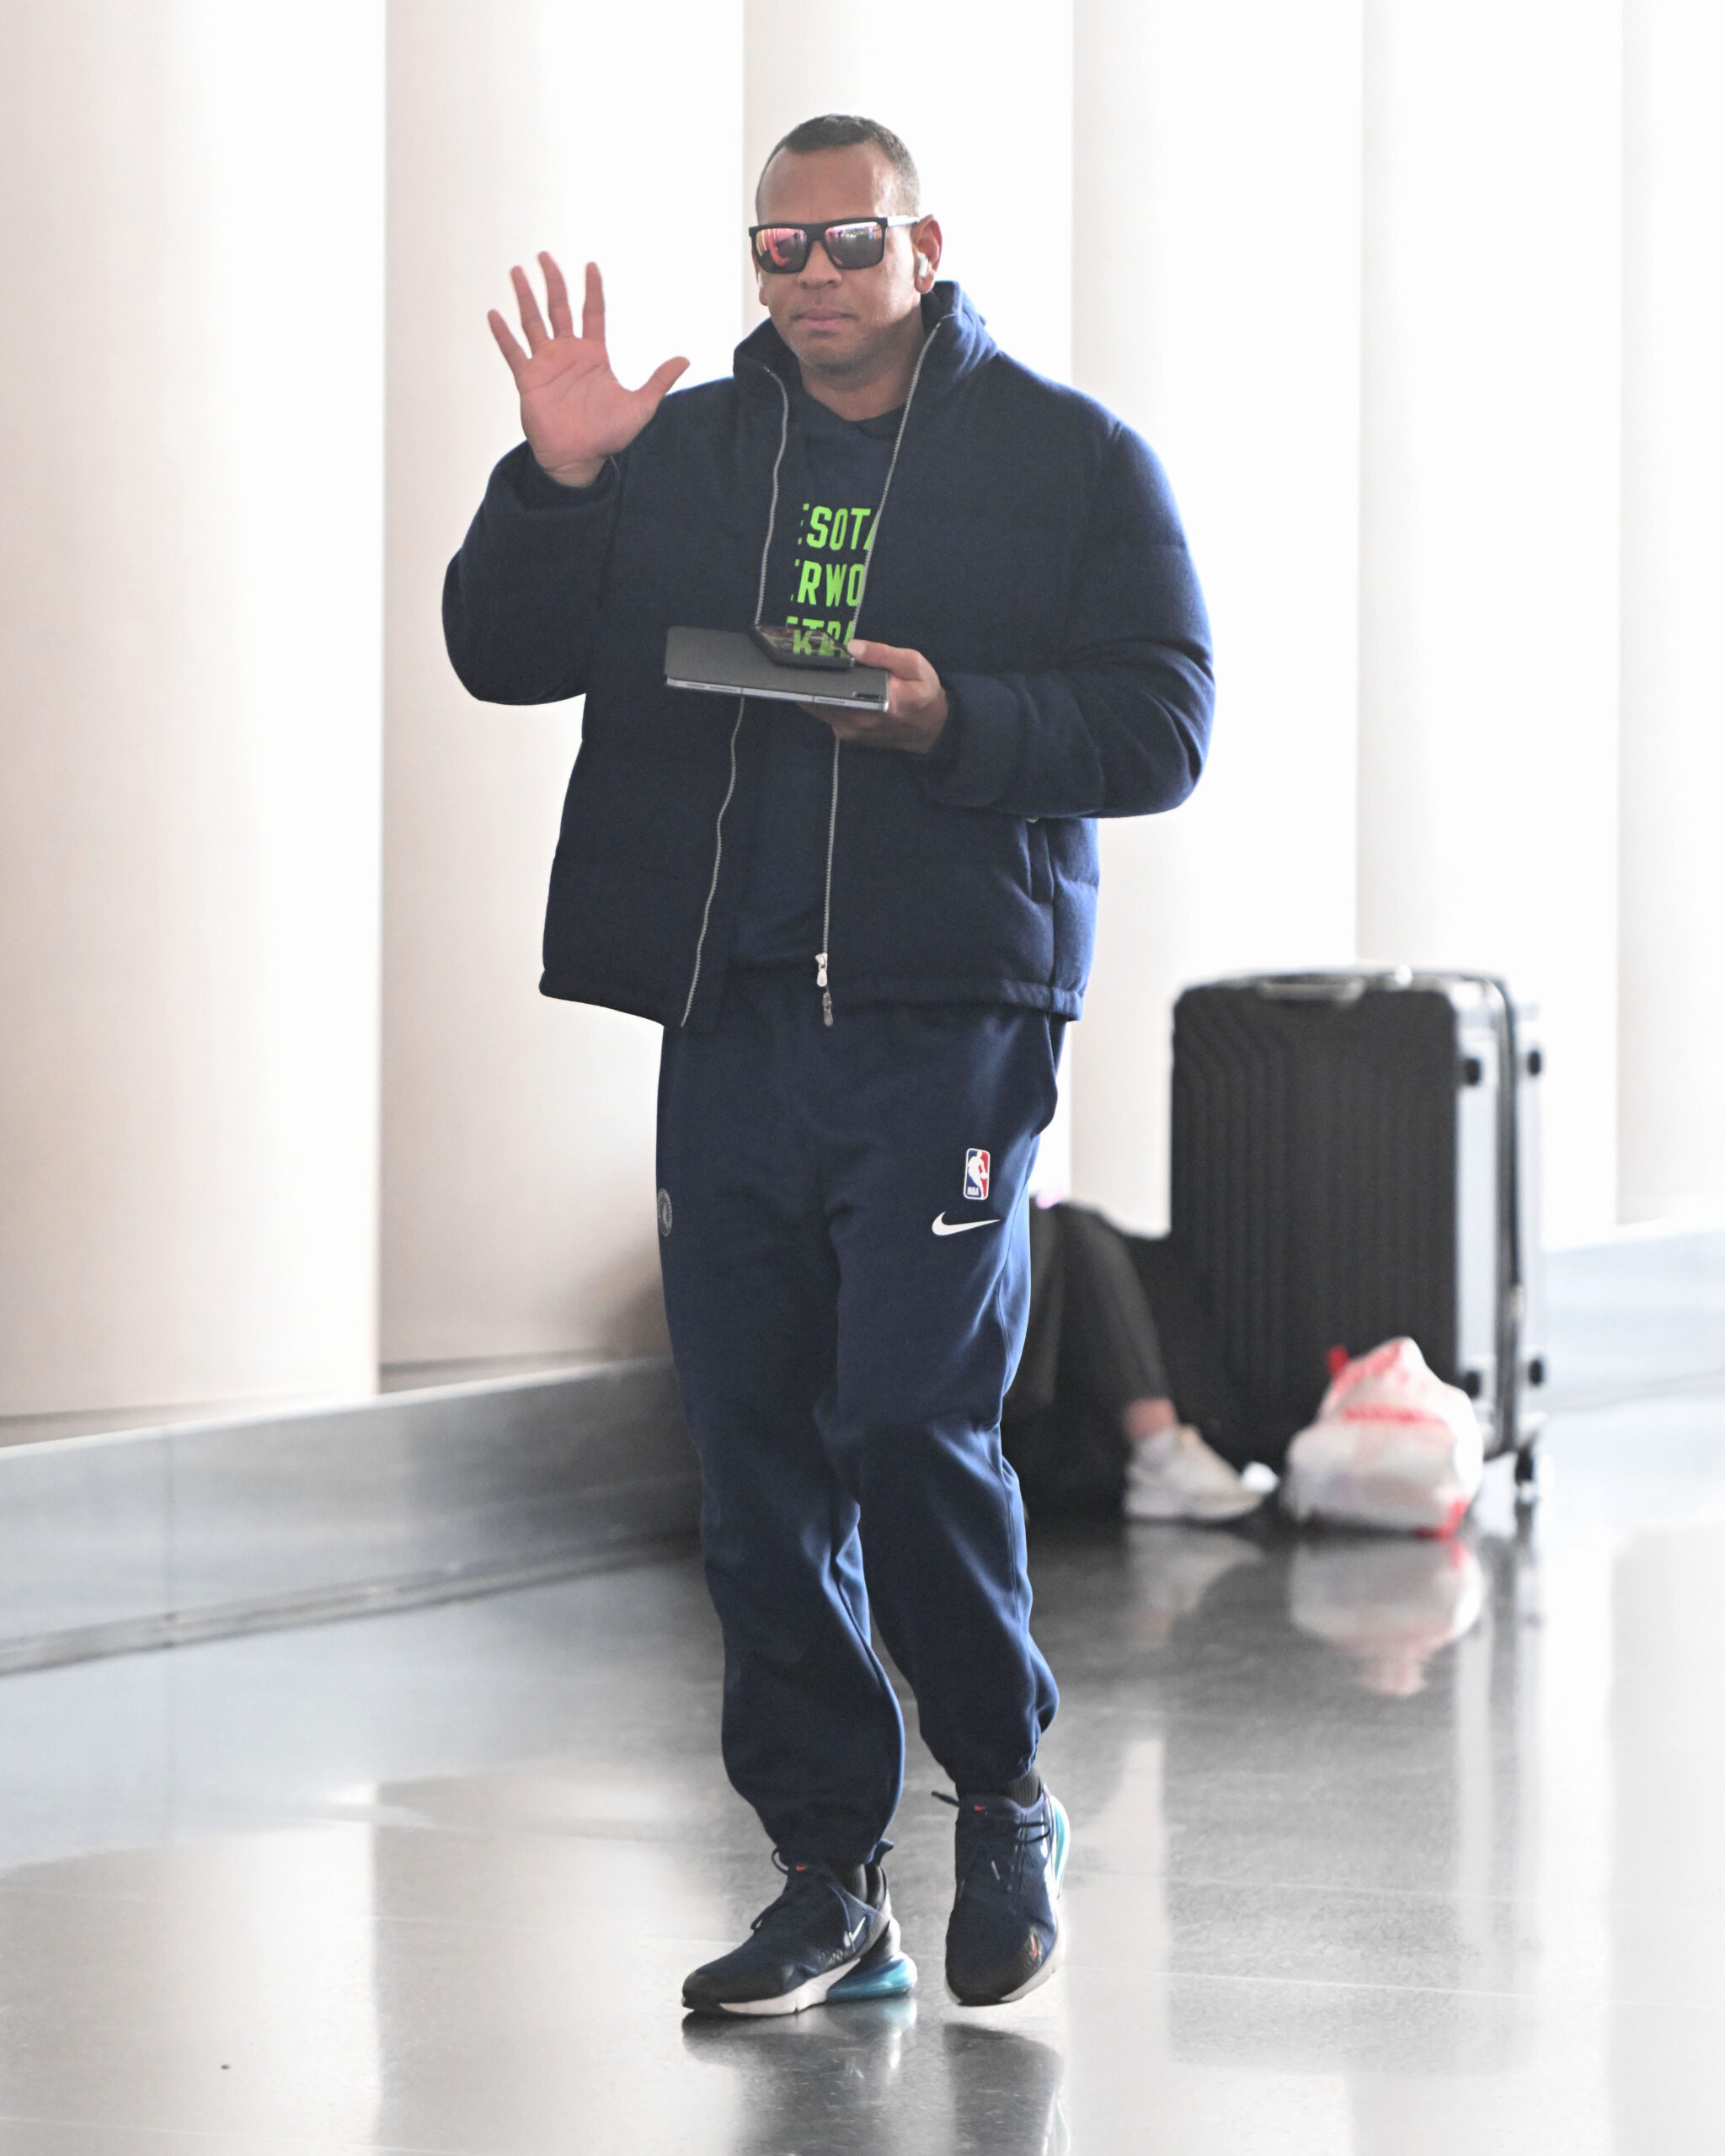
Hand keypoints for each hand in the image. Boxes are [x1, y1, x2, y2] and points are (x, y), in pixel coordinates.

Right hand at [488, 254, 688, 486]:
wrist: (579, 459)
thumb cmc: (608, 436)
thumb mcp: (640, 406)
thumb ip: (658, 380)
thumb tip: (685, 360)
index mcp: (594, 355)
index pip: (593, 312)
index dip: (593, 289)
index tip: (591, 265)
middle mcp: (568, 353)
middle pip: (559, 307)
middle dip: (553, 281)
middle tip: (544, 255)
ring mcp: (546, 364)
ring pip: (533, 322)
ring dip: (525, 297)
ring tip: (517, 272)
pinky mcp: (528, 379)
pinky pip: (512, 351)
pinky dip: (502, 334)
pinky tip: (493, 314)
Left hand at [804, 638, 949, 752]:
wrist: (930, 729)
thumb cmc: (923, 693)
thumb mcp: (913, 664)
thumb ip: (883, 654)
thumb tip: (852, 647)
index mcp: (880, 702)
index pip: (838, 692)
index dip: (815, 678)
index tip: (802, 662)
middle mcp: (861, 721)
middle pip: (819, 701)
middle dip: (808, 681)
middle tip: (800, 661)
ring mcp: (852, 732)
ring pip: (819, 710)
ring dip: (813, 691)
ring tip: (808, 670)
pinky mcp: (847, 736)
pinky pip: (827, 716)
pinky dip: (823, 701)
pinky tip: (825, 687)